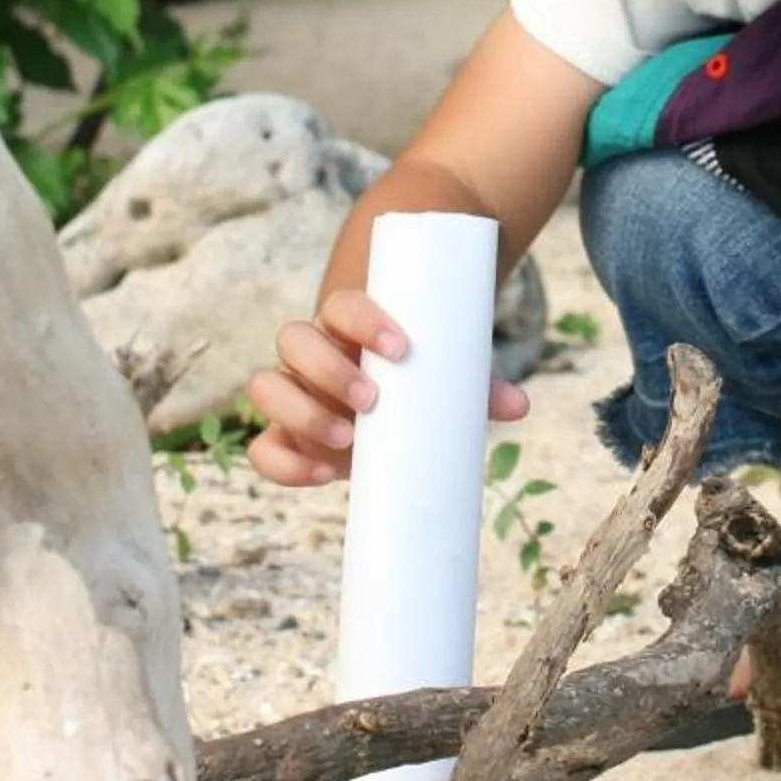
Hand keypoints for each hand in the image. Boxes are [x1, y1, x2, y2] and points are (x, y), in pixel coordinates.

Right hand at [246, 289, 533, 486]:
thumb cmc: (413, 379)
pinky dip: (281, 463)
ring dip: (301, 411)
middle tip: (372, 401)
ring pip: (265, 386)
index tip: (400, 347)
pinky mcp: (284, 436)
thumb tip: (518, 406)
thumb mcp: (442, 377)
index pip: (340, 305)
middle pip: (293, 339)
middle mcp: (311, 352)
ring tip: (347, 440)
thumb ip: (476, 387)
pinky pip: (262, 447)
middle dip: (328, 369)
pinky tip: (320, 474)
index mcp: (346, 324)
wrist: (387, 400)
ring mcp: (293, 392)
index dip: (363, 320)